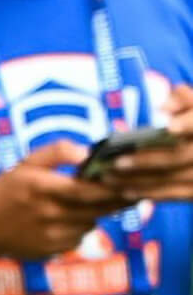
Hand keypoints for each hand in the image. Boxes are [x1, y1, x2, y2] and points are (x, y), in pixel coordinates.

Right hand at [0, 140, 136, 262]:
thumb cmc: (6, 191)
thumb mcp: (24, 164)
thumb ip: (57, 152)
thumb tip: (88, 152)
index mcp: (40, 186)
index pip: (86, 188)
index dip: (111, 186)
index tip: (129, 180)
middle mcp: (47, 212)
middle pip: (97, 208)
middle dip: (116, 200)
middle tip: (131, 192)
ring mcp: (51, 234)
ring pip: (91, 223)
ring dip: (94, 213)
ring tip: (81, 204)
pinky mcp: (54, 250)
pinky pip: (80, 237)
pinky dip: (79, 227)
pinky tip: (63, 221)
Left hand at [97, 84, 192, 205]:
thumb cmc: (190, 118)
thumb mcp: (189, 105)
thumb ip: (180, 99)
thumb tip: (164, 108)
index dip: (186, 125)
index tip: (169, 128)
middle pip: (179, 157)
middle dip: (147, 161)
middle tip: (115, 162)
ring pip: (174, 178)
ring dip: (140, 180)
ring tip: (109, 178)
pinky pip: (176, 195)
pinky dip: (150, 193)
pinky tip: (125, 191)